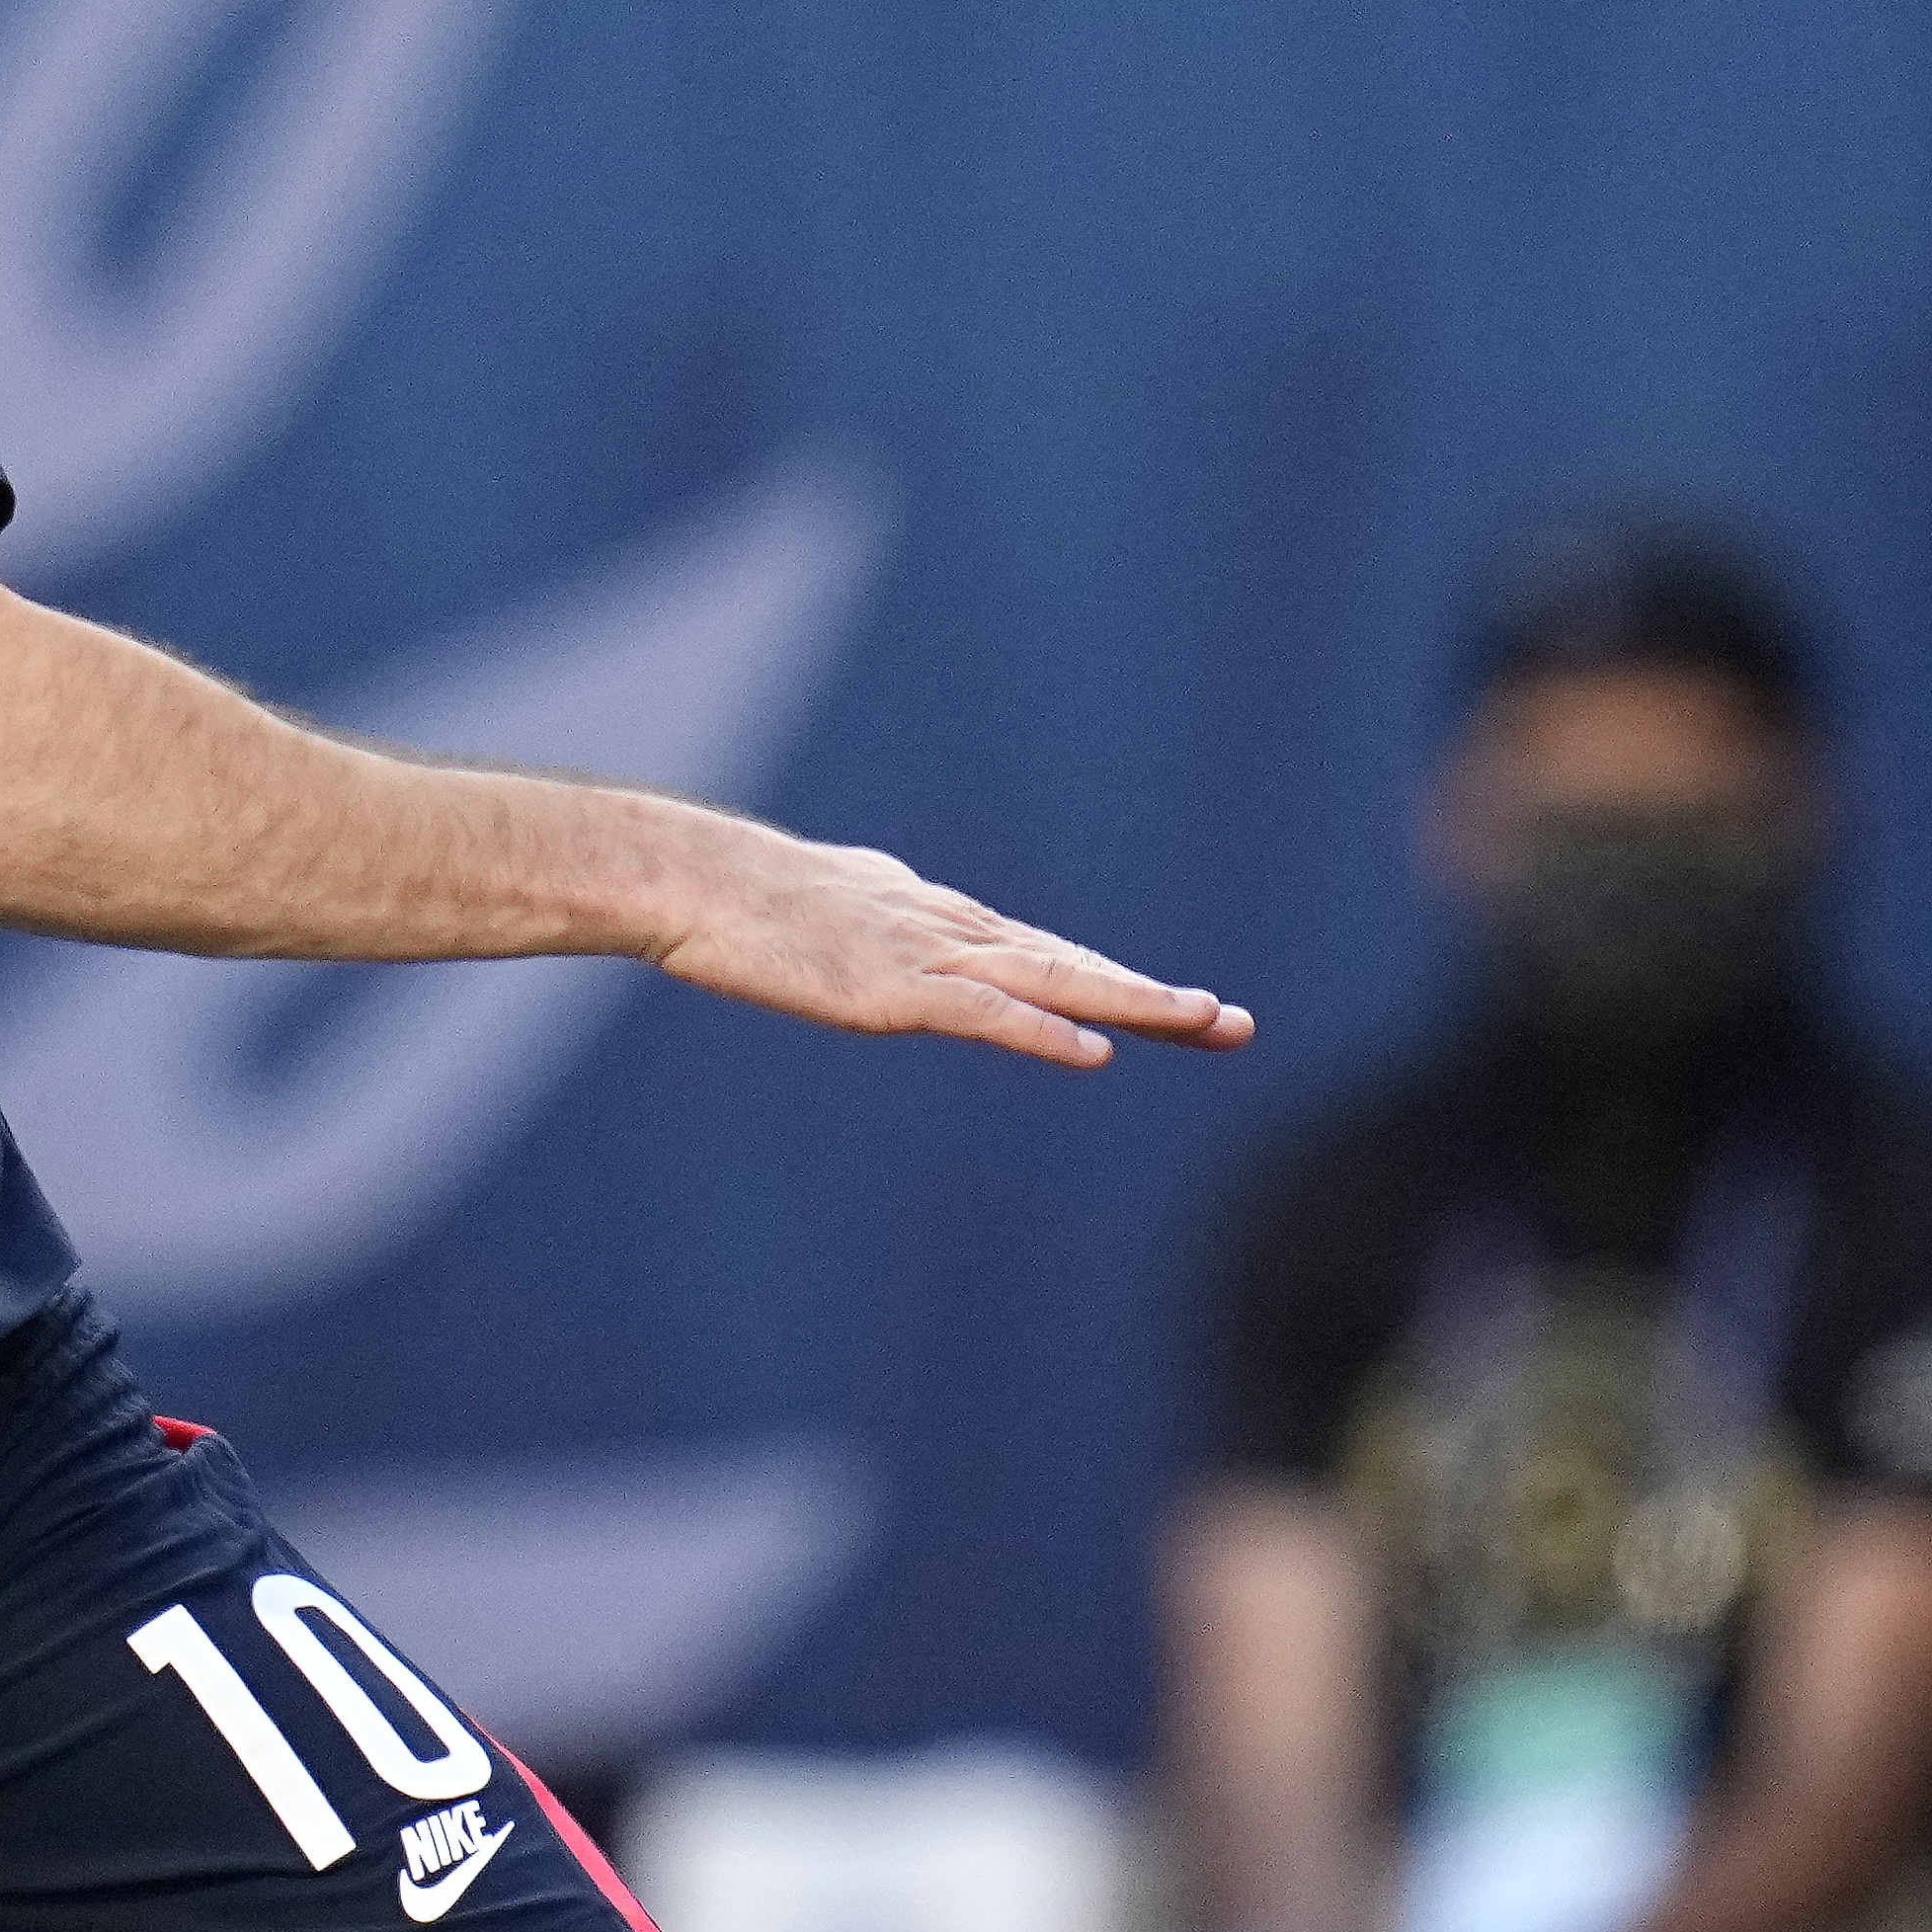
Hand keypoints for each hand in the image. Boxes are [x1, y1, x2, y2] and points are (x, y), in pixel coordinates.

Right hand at [655, 832, 1250, 1071]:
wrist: (695, 880)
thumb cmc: (744, 899)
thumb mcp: (835, 912)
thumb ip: (881, 929)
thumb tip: (896, 949)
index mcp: (940, 920)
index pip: (1049, 958)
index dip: (1118, 983)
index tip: (1181, 1008)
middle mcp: (953, 931)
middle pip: (1075, 966)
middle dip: (1158, 998)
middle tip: (1236, 1023)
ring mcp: (929, 957)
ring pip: (1054, 981)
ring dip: (1133, 1001)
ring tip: (1206, 1020)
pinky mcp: (894, 989)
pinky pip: (985, 1013)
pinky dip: (1043, 1030)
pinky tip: (1095, 1051)